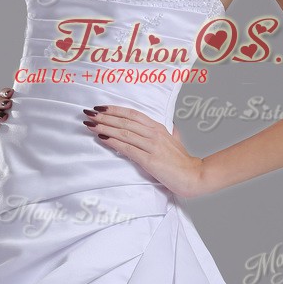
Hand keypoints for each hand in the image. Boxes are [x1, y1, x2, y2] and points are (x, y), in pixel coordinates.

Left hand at [83, 105, 205, 198]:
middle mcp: (154, 133)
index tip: (100, 107)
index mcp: (158, 128)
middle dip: (104, 116)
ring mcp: (152, 146)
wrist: (194, 176)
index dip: (115, 110)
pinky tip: (102, 138)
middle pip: (125, 121)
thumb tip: (171, 127)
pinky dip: (113, 142)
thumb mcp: (176, 142)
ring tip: (90, 124)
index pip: (133, 114)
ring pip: (124, 132)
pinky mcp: (149, 159)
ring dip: (105, 127)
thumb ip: (171, 133)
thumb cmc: (184, 162)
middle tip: (88, 113)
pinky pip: (128, 148)